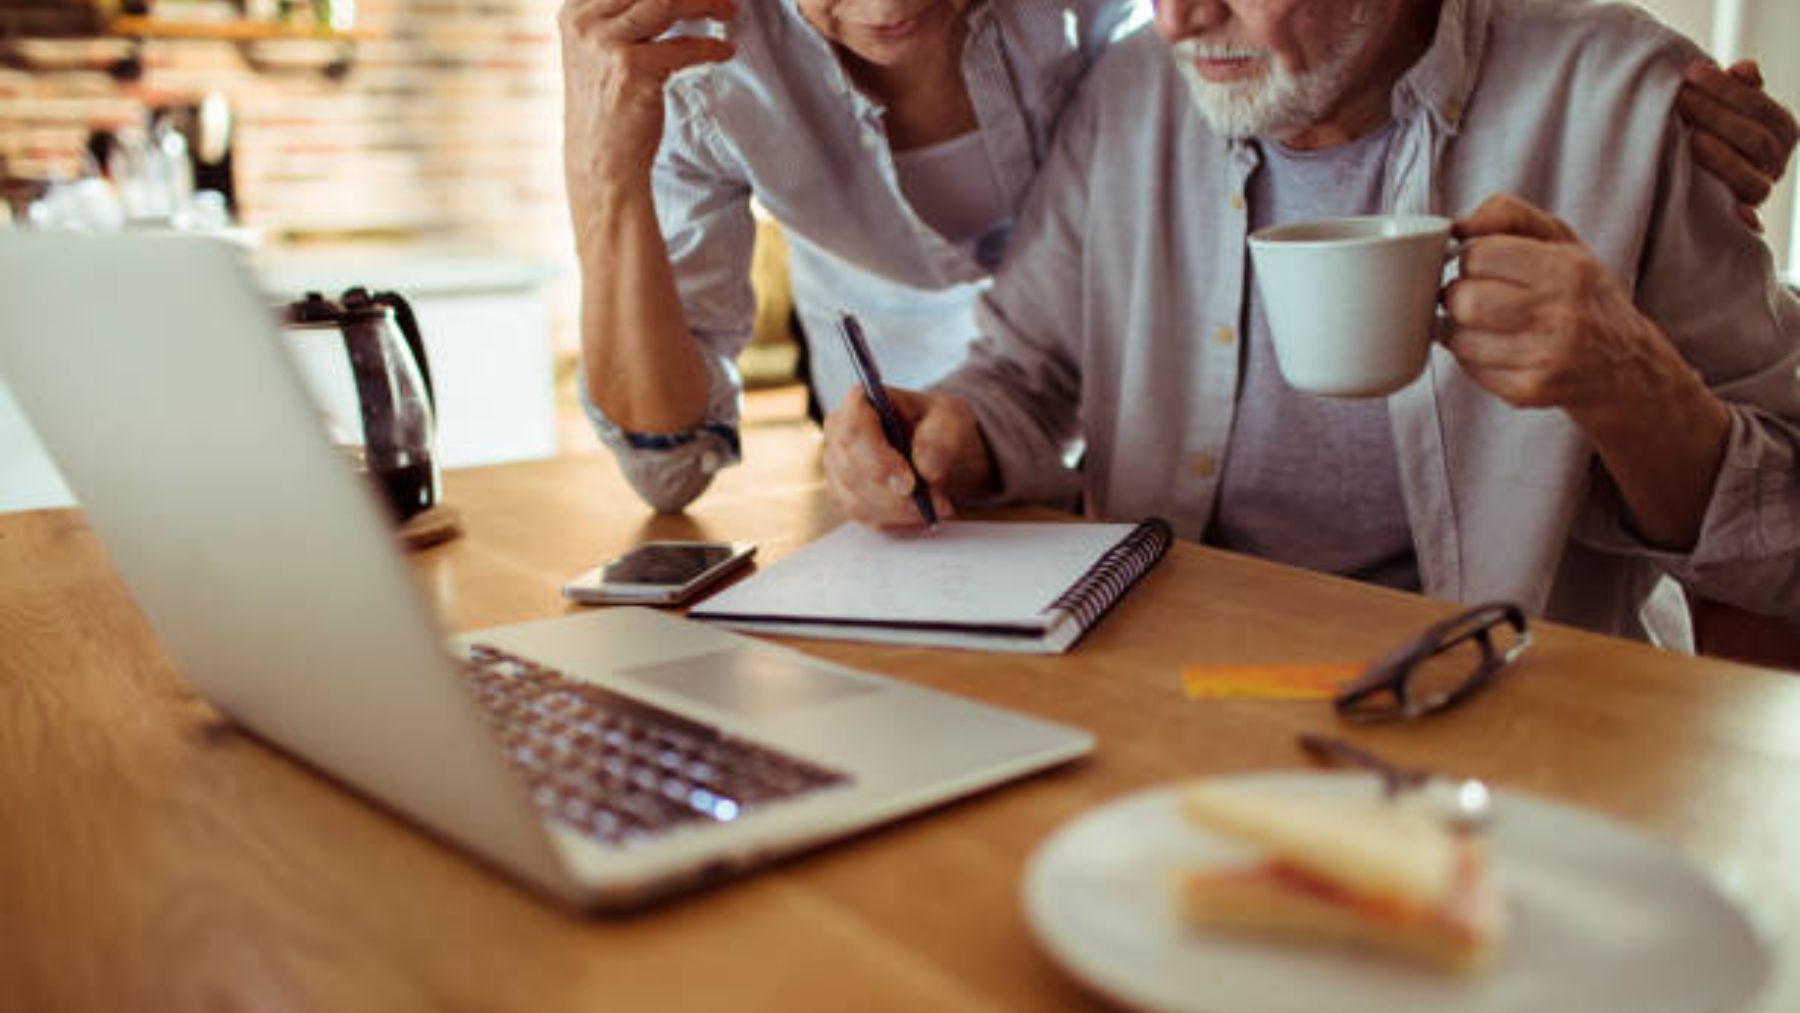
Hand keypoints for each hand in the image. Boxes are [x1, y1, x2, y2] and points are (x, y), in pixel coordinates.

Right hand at [559, 0, 736, 189]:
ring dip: (706, 2)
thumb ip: (620, 17)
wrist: (600, 162)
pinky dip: (711, 48)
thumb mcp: (599, 51)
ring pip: (667, 2)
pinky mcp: (632, 69)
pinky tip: (726, 52)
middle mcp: (584, 22)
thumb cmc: (607, 107)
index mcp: (574, 12)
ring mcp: (606, 44)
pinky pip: (684, 46)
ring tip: (729, 11)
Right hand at [822, 386, 993, 528]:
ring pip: (858, 501)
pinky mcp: (845, 496)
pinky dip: (899, 520)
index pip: (854, 429)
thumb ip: (940, 439)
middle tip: (937, 503)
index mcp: (861, 403)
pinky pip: (867, 517)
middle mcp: (839, 435)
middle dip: (895, 495)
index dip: (877, 459)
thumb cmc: (939, 425)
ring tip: (940, 506)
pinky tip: (925, 512)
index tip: (909, 483)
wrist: (938, 445)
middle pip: (852, 471)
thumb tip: (925, 468)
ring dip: (902, 511)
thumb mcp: (951, 421)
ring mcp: (837, 468)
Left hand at [1443, 194, 1689, 420]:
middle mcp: (1561, 314)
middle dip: (1458, 296)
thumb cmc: (1584, 295)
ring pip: (1460, 337)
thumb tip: (1458, 225)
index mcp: (1568, 269)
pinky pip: (1470, 368)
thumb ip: (1509, 215)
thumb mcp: (1561, 241)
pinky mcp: (1528, 390)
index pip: (1480, 255)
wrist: (1625, 366)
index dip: (1470, 258)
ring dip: (1459, 329)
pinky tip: (1497, 349)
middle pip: (1465, 300)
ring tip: (1483, 324)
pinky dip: (1472, 357)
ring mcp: (1545, 357)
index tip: (1479, 265)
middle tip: (1473, 296)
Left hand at [1676, 59, 1798, 230]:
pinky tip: (1736, 212)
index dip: (1727, 89)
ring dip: (1722, 158)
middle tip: (1680, 99)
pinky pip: (1750, 220)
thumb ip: (1735, 87)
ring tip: (1691, 137)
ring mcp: (1761, 191)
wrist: (1691, 171)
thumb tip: (1746, 69)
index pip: (1760, 107)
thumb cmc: (1707, 127)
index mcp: (1781, 129)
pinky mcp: (1742, 217)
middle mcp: (1777, 161)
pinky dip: (1748, 218)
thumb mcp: (1720, 105)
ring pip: (1752, 177)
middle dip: (1716, 116)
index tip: (1692, 72)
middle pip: (1756, 140)